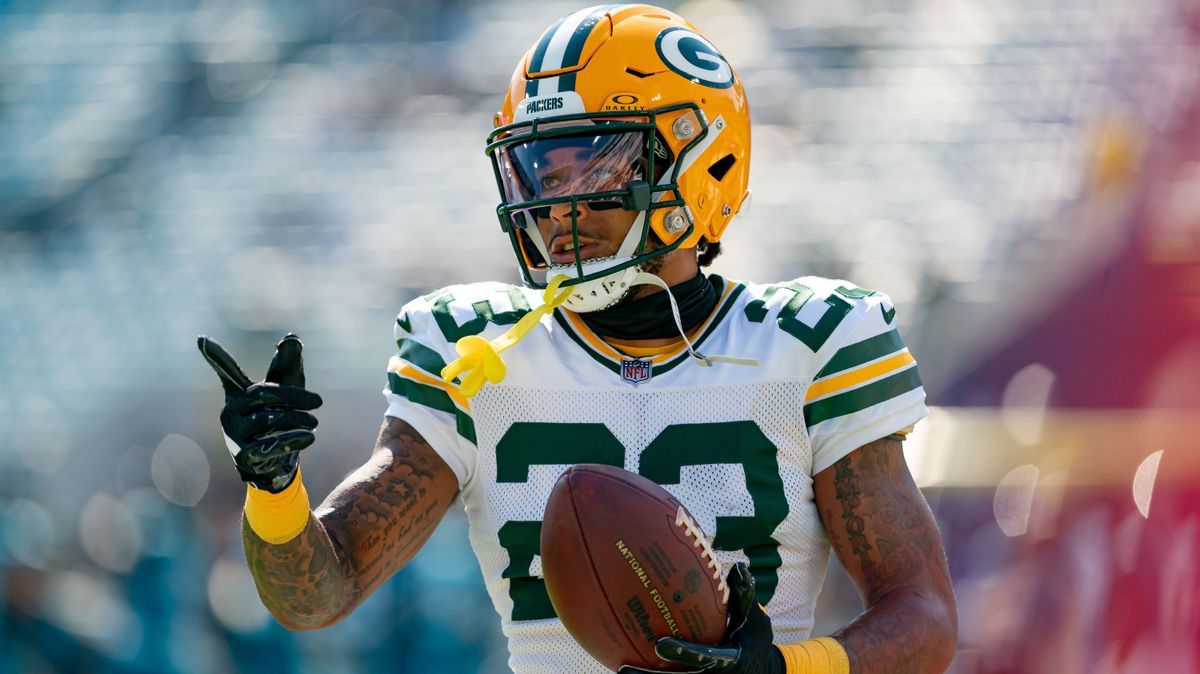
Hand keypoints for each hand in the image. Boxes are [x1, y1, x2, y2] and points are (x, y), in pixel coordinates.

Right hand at [198, 333, 322, 492]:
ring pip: (268, 419)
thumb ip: (287, 366)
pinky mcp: (243, 455)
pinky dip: (291, 440)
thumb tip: (292, 338)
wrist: (275, 463)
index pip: (227, 371)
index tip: (201, 339)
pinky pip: (268, 446)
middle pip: (262, 393)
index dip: (216, 356)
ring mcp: (234, 434)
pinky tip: (309, 437)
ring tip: (314, 421)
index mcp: (239, 393)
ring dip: (296, 419)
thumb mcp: (286, 392)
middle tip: (318, 401)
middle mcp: (231, 411)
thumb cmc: (279, 419)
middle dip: (293, 396)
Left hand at [619, 563, 783, 673]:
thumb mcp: (756, 620)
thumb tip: (739, 568)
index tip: (661, 644)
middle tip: (627, 668)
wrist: (760, 671)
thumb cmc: (754, 639)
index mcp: (730, 659)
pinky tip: (626, 668)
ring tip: (621, 671)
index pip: (706, 657)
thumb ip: (745, 596)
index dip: (684, 652)